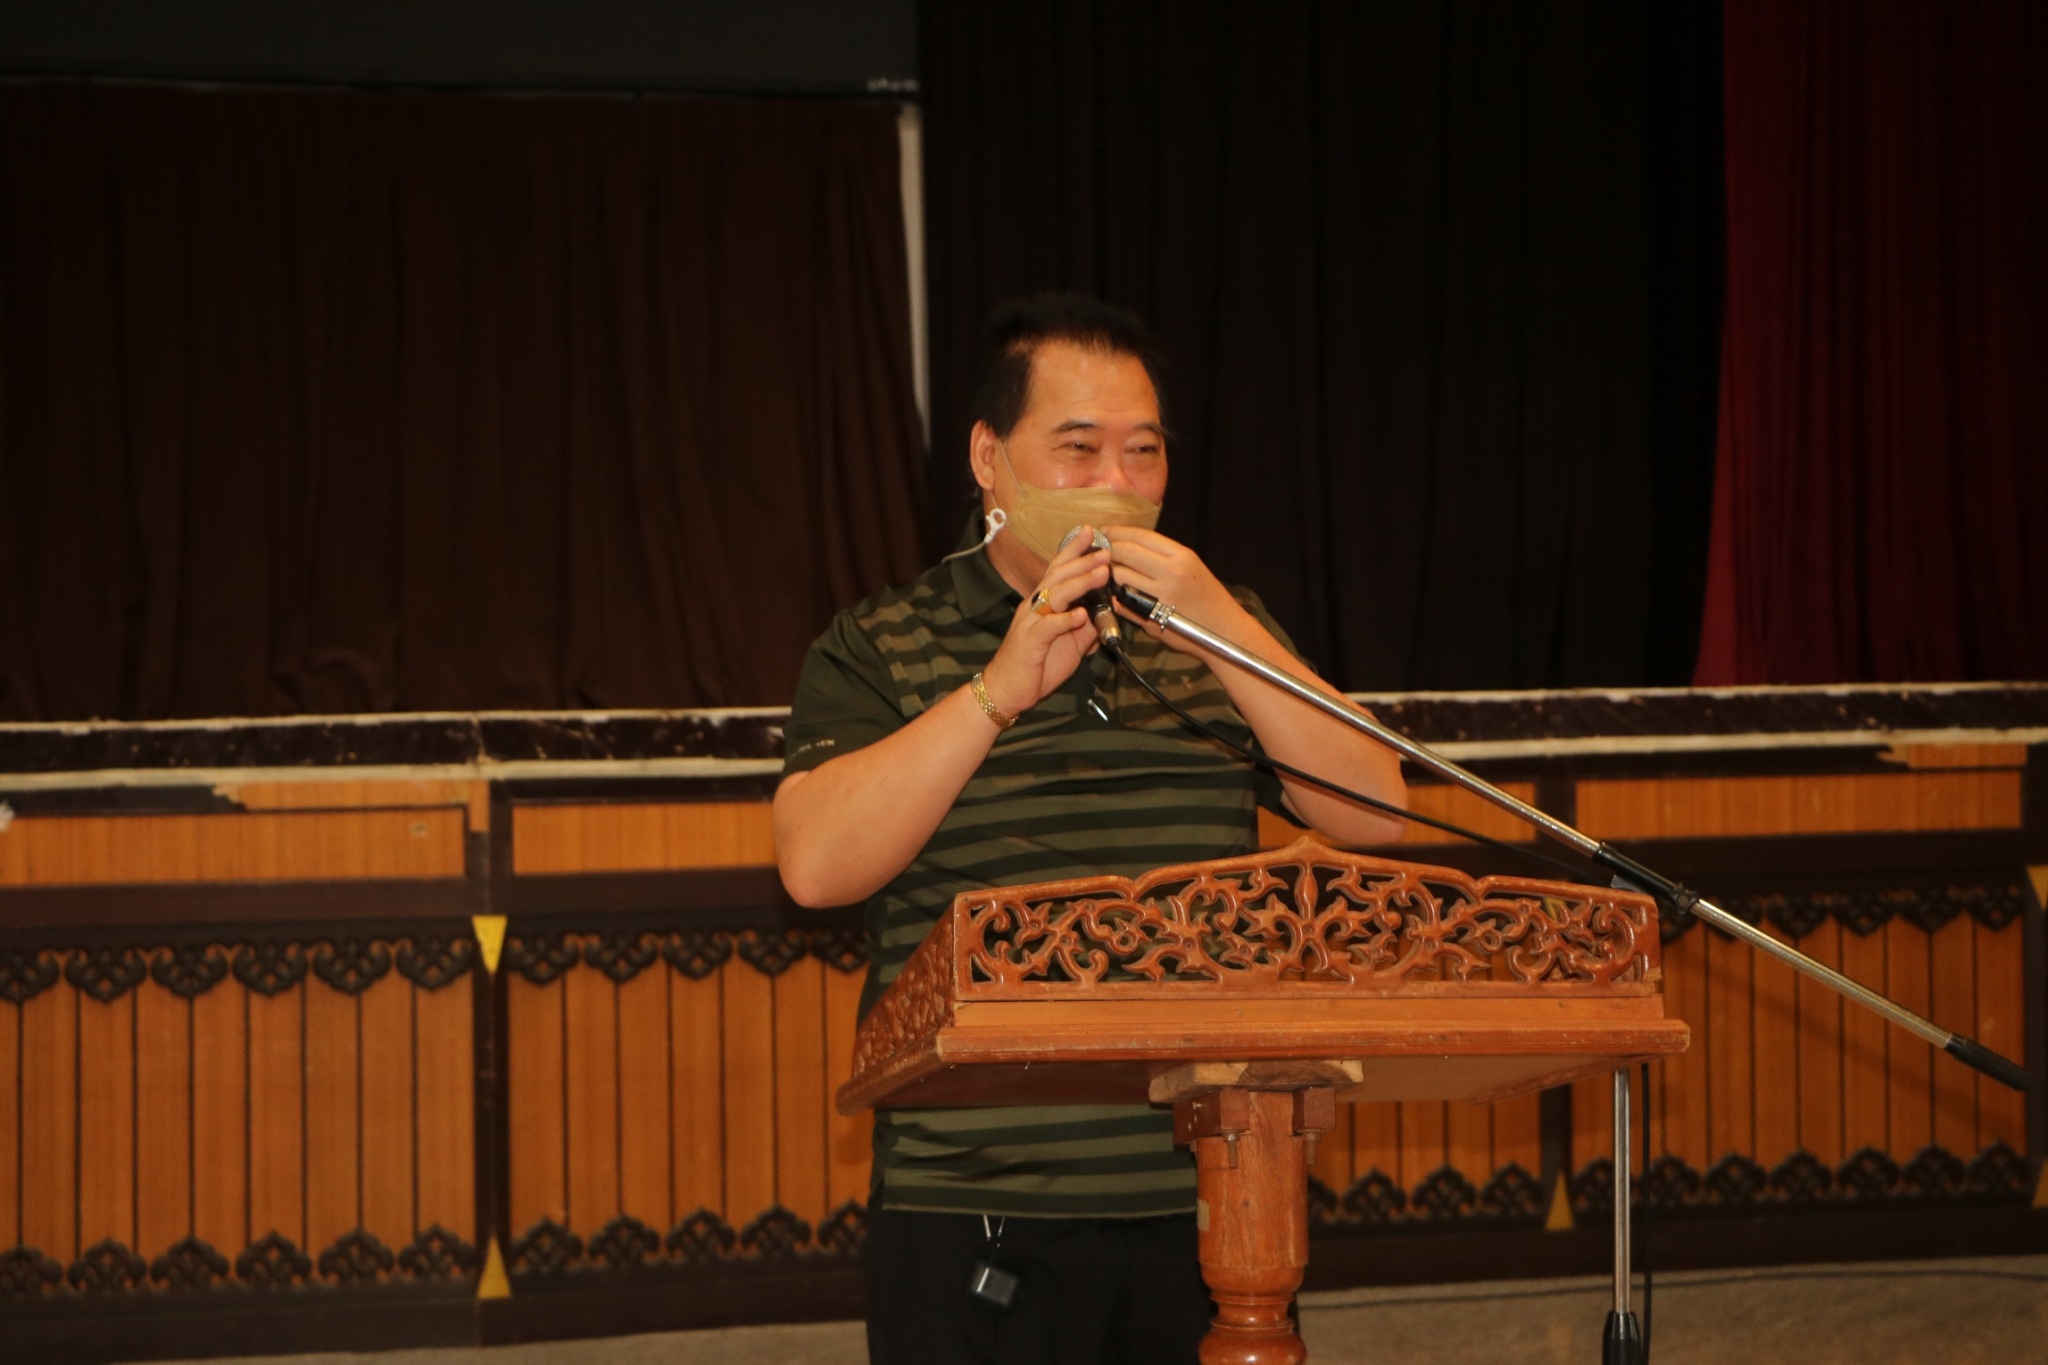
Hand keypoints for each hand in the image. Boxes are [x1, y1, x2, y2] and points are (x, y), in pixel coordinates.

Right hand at [978, 527, 1112, 716]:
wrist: (1008, 689)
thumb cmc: (1038, 663)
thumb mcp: (1070, 643)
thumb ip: (1086, 625)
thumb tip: (1108, 610)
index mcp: (1043, 603)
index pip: (1059, 570)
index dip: (1074, 550)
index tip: (1092, 532)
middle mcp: (1035, 606)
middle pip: (1059, 576)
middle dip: (1083, 561)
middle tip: (1105, 551)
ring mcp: (1031, 622)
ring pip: (1055, 594)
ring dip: (1080, 582)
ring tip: (1100, 573)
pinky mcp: (1030, 641)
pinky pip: (1048, 626)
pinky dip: (1065, 619)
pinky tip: (1080, 614)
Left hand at [1101, 526, 1254, 653]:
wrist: (1223, 628)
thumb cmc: (1205, 594)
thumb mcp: (1190, 565)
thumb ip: (1161, 555)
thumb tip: (1128, 542)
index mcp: (1180, 556)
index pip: (1140, 536)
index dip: (1118, 532)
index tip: (1104, 531)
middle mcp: (1170, 573)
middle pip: (1125, 552)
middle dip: (1106, 549)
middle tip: (1097, 550)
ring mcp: (1159, 596)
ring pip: (1119, 577)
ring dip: (1107, 574)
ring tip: (1104, 572)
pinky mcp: (1150, 618)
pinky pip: (1122, 602)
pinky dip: (1114, 596)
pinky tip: (1113, 593)